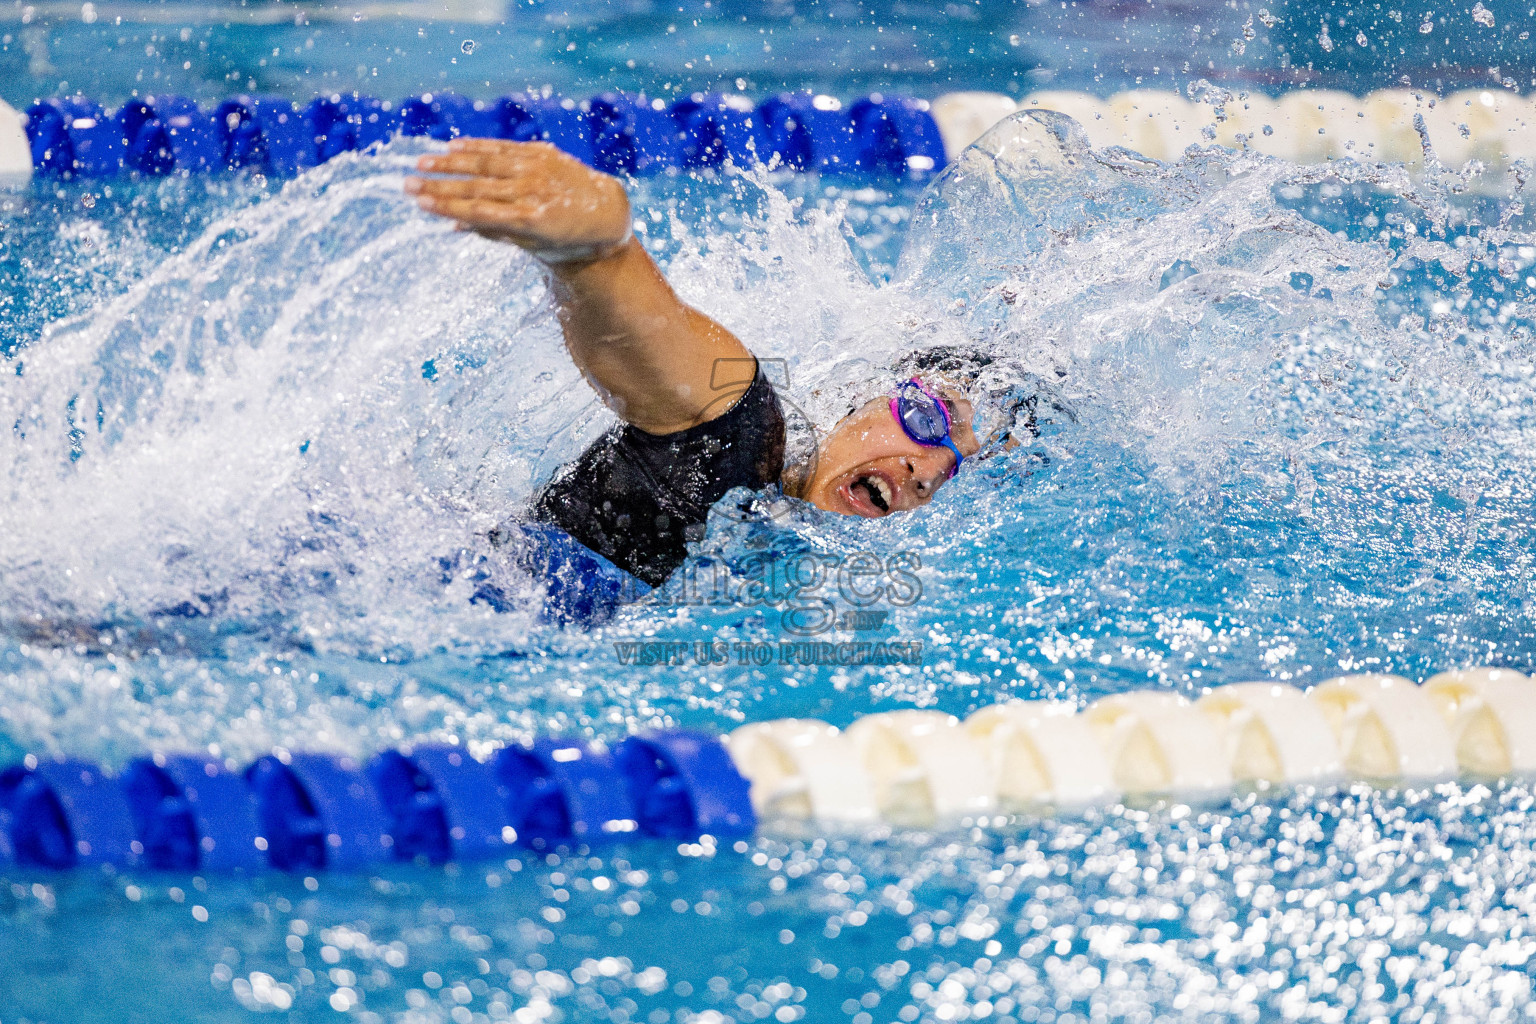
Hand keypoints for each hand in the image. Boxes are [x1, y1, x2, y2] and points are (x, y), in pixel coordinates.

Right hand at [405, 139, 632, 264]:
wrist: (607, 214)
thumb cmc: (567, 240)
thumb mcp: (534, 246)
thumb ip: (494, 232)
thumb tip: (454, 225)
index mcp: (530, 221)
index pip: (478, 211)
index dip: (446, 206)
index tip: (419, 202)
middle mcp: (532, 192)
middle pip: (476, 187)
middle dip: (439, 185)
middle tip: (407, 184)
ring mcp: (537, 170)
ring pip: (486, 163)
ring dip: (451, 162)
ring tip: (422, 162)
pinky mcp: (542, 154)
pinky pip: (504, 148)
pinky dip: (478, 147)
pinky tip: (454, 146)